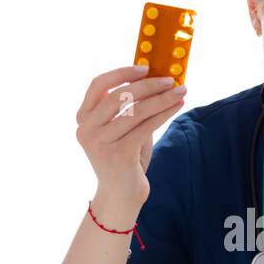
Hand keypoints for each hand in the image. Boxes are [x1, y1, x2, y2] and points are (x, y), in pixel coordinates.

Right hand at [75, 65, 186, 221]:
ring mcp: (100, 143)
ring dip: (161, 98)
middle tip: (170, 79)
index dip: (121, 73)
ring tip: (180, 91)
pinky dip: (164, 113)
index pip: (98, 85)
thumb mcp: (123, 129)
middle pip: (118, 96)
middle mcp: (87, 129)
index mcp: (83, 118)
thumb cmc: (125, 158)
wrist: (121, 195)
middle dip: (147, 85)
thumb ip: (130, 107)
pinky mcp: (118, 155)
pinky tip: (177, 106)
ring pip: (135, 111)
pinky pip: (146, 127)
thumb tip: (156, 79)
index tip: (144, 67)